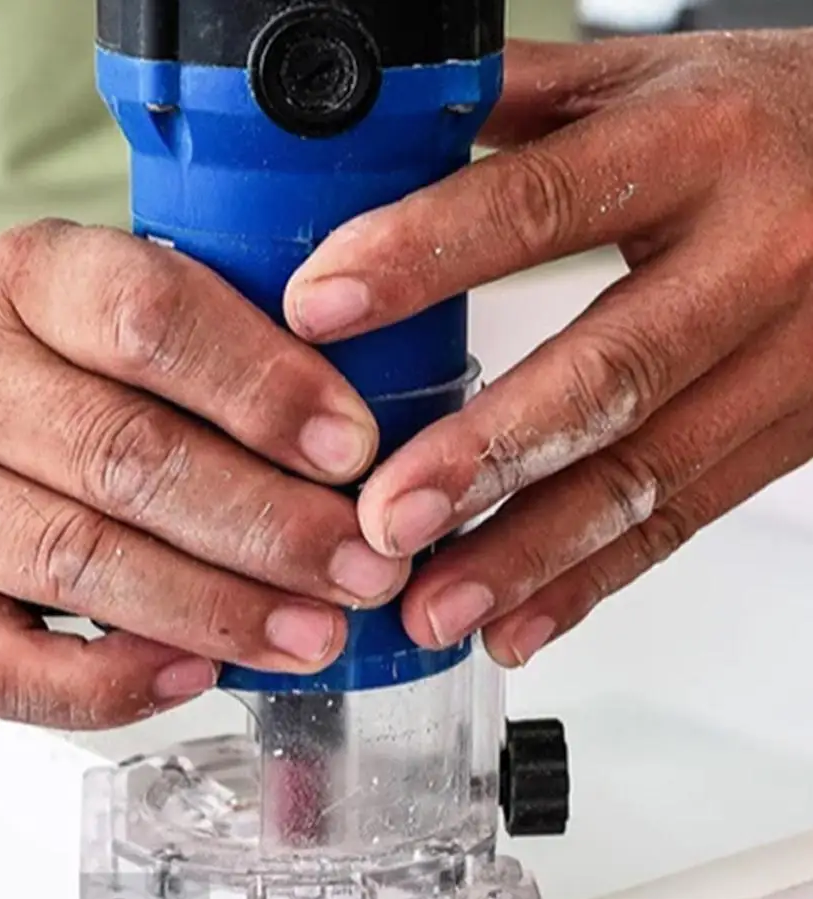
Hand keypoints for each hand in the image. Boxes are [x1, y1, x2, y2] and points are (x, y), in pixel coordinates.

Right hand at [0, 220, 406, 728]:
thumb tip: (346, 440)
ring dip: (217, 610)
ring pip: (80, 564)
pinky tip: (196, 675)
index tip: (354, 449)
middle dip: (269, 527)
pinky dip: (110, 685)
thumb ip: (206, 338)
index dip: (263, 389)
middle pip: (127, 459)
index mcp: (28, 279)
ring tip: (315, 632)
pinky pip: (5, 667)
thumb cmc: (16, 337)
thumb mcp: (94, 287)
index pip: (149, 319)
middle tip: (365, 566)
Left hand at [284, 32, 812, 666]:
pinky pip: (681, 521)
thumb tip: (377, 111)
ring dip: (530, 556)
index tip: (321, 308)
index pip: (541, 203)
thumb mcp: (642, 84)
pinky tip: (516, 624)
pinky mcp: (788, 436)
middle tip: (385, 520)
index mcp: (697, 147)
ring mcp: (785, 362)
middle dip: (486, 458)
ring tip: (433, 605)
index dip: (425, 255)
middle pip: (608, 375)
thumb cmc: (762, 122)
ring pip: (644, 477)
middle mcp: (755, 260)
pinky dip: (591, 583)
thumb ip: (514, 103)